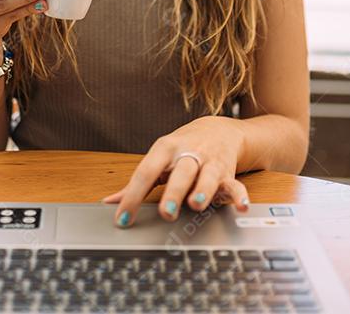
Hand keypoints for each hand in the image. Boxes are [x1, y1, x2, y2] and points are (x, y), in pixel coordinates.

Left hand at [100, 116, 250, 226]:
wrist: (218, 130)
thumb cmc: (182, 148)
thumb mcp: (158, 159)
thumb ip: (137, 183)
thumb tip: (110, 202)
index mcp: (165, 149)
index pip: (146, 172)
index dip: (132, 196)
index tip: (122, 218)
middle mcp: (188, 154)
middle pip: (180, 172)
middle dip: (174, 192)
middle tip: (165, 212)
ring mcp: (209, 162)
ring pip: (207, 176)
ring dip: (202, 190)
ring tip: (196, 204)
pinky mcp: (228, 172)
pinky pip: (235, 184)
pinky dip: (239, 195)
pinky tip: (240, 205)